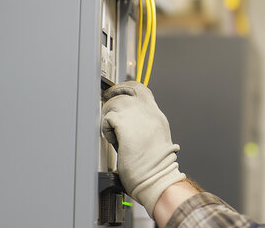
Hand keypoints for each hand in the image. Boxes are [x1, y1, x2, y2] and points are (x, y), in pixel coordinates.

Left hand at [102, 81, 185, 216]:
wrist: (156, 176)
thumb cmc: (155, 166)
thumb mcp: (155, 139)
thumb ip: (144, 125)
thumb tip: (128, 122)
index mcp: (157, 116)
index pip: (142, 92)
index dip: (128, 90)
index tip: (118, 94)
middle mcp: (150, 112)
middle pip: (131, 88)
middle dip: (116, 91)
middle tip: (108, 99)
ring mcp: (138, 115)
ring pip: (116, 102)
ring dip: (110, 115)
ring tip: (114, 131)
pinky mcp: (125, 123)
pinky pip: (108, 118)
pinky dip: (107, 129)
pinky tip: (114, 140)